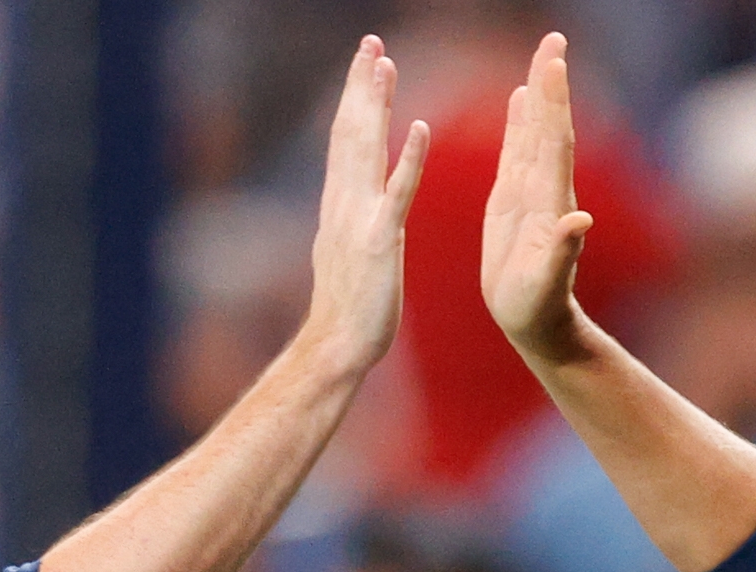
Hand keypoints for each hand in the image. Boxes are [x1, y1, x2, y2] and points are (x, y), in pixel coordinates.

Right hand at [297, 37, 430, 376]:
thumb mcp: (344, 248)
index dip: (354, 97)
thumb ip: (348, 214)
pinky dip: (407, 160)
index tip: (364, 60)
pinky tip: (418, 128)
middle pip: (351, 132)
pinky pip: (397, 194)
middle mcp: (343, 202)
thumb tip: (348, 192)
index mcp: (339, 203)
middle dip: (360, 85)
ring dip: (376, 106)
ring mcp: (359, 220)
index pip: (346, 138)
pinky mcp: (379, 242)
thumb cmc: (347, 305)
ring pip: (366, 151)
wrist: (337, 345)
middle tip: (370, 42)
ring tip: (384, 64)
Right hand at [482, 33, 596, 363]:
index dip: (552, 102)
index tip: (552, 63)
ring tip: (542, 56)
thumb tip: (581, 222)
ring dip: (537, 93)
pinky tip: (518, 98)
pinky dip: (519, 120)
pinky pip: (517, 150)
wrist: (536, 320)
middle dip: (550, 83)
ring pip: (533, 131)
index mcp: (549, 202)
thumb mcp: (545, 283)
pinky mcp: (513, 200)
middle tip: (553, 39)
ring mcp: (529, 192)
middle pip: (547, 125)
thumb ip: (563, 251)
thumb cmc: (537, 308)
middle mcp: (544, 188)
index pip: (552, 141)